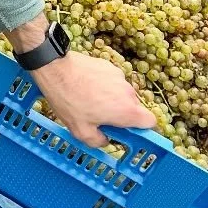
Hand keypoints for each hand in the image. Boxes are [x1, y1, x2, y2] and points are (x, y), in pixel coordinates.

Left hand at [29, 51, 156, 148]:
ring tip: (89, 101)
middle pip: (134, 108)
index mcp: (127, 111)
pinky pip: (112, 81)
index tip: (128, 131)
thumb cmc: (69, 100)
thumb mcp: (80, 131)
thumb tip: (105, 139)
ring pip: (122, 94)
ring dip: (111, 100)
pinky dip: (104, 86)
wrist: (56, 69)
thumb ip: (98, 141)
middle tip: (101, 118)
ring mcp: (119, 77)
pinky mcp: (109, 66)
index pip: (151, 122)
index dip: (142, 129)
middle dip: (121, 115)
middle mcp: (128, 92)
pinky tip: (86, 87)